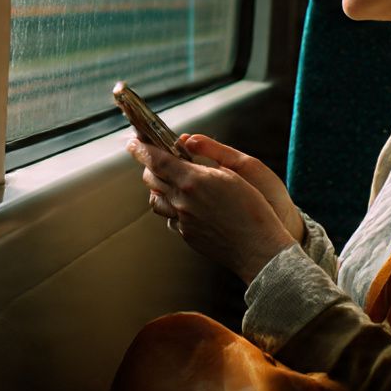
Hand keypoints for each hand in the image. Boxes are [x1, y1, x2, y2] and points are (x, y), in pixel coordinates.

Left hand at [127, 137, 296, 283]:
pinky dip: (172, 206)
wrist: (258, 249)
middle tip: (155, 157)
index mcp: (193, 180)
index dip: (141, 149)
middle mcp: (182, 201)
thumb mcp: (234, 172)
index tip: (133, 142)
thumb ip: (207, 154)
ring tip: (169, 181)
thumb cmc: (252, 208)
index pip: (156, 160)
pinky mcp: (187, 235)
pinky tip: (186, 204)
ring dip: (158, 188)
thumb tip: (186, 143)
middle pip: (152, 179)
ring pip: (156, 200)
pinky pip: (170, 217)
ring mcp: (182, 220)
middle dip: (150, 165)